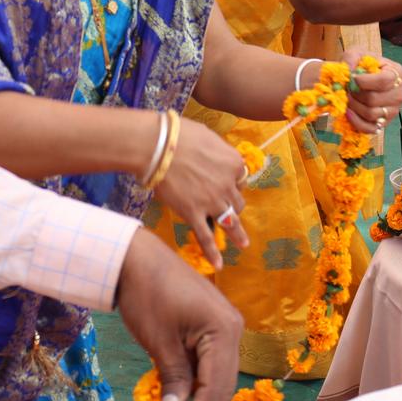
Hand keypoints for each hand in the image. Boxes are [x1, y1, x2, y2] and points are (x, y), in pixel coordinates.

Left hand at [116, 230, 242, 400]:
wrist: (138, 258)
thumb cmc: (148, 294)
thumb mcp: (159, 340)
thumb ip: (174, 378)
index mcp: (224, 330)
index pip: (215, 385)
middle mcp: (233, 329)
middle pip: (223, 384)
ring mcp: (225, 328)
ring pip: (219, 377)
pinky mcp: (212, 328)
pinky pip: (211, 365)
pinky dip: (198, 386)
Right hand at [152, 118, 248, 269]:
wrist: (159, 146)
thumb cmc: (181, 135)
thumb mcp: (209, 137)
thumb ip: (218, 151)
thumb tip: (215, 155)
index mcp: (234, 164)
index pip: (240, 179)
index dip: (232, 182)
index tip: (225, 184)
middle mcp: (228, 185)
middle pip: (237, 201)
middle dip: (232, 204)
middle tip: (225, 208)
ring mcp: (212, 201)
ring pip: (230, 220)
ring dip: (237, 234)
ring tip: (242, 244)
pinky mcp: (194, 214)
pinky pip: (206, 236)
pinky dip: (212, 253)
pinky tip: (218, 264)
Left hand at [342, 49, 401, 131]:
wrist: (362, 80)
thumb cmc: (362, 66)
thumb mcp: (357, 54)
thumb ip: (351, 57)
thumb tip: (349, 71)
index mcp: (398, 73)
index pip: (383, 81)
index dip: (364, 81)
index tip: (353, 78)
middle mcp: (399, 94)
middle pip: (374, 99)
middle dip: (354, 94)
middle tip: (347, 89)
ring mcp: (393, 111)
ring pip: (370, 114)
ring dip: (353, 106)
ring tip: (347, 98)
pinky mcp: (384, 124)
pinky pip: (370, 128)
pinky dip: (356, 122)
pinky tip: (348, 112)